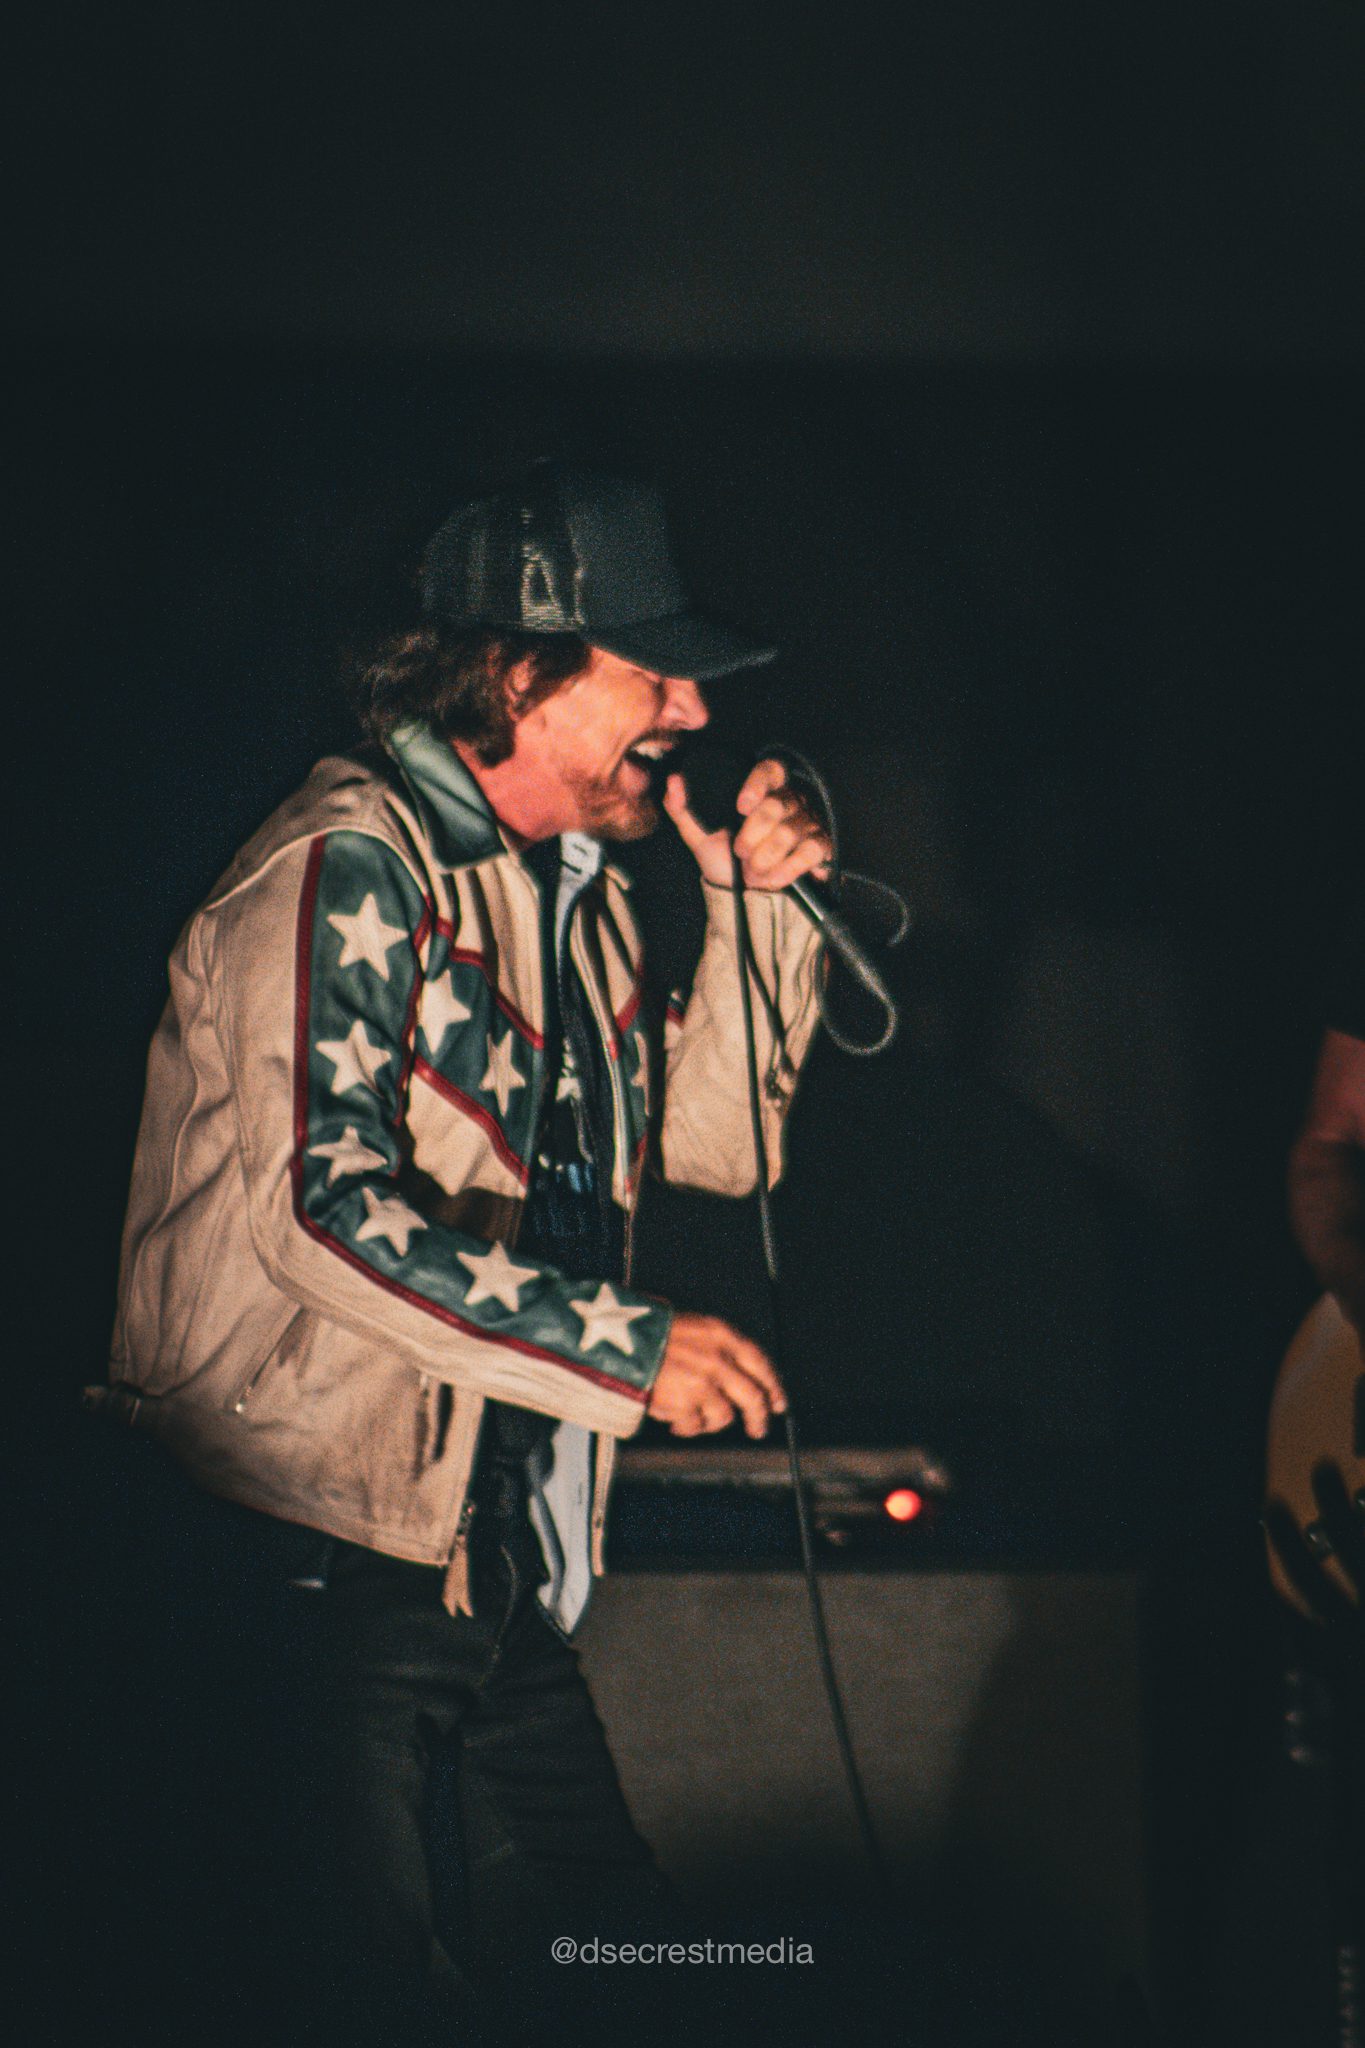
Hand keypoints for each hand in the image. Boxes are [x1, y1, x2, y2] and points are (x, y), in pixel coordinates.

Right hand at [646, 1312, 786, 1437]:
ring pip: (724, 1416)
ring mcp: (703, 1384)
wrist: (616, 1343)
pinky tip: (675, 1422)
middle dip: (758, 1417)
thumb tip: (738, 1375)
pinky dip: (686, 1428)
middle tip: (758, 1428)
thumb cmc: (648, 1333)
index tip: (777, 1401)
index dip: (773, 1386)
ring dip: (710, 1422)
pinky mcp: (686, 1405)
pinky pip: (695, 1426)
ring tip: (692, 1418)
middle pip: (753, 1397)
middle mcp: (718, 1359)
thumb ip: (716, 1348)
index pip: (760, 1363)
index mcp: (721, 1335)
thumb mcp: (690, 1327)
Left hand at [663, 758, 832, 892]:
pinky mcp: (821, 847)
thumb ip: (682, 807)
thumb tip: (674, 781)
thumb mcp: (698, 835)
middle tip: (740, 852)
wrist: (741, 896)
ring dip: (765, 858)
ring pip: (789, 831)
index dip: (758, 783)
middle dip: (751, 836)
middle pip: (775, 806)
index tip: (740, 806)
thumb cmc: (723, 859)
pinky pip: (810, 850)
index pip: (770, 769)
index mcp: (761, 792)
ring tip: (753, 871)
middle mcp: (789, 801)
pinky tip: (774, 878)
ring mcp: (808, 823)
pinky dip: (788, 868)